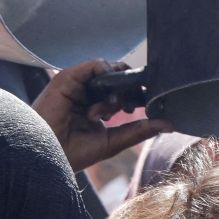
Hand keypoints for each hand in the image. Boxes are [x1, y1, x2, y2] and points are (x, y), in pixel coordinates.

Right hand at [32, 58, 173, 171]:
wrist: (49, 155)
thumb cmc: (75, 152)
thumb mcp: (114, 141)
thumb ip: (140, 130)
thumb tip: (169, 124)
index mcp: (97, 107)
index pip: (123, 92)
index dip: (137, 96)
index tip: (144, 108)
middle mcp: (88, 94)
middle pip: (119, 79)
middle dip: (129, 92)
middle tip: (129, 109)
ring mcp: (79, 85)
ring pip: (110, 72)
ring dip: (116, 89)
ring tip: (107, 110)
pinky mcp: (69, 77)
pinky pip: (95, 64)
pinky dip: (106, 74)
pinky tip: (104, 96)